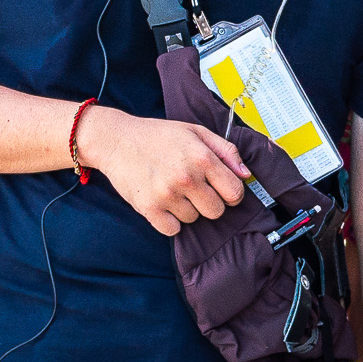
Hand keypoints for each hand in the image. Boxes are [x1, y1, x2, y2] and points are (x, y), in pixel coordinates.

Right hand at [94, 109, 251, 236]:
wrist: (116, 140)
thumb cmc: (158, 135)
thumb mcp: (196, 132)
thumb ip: (226, 151)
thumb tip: (246, 175)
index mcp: (202, 158)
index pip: (235, 193)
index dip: (230, 194)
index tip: (220, 190)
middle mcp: (186, 178)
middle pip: (216, 211)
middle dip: (208, 202)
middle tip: (193, 189)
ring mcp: (167, 194)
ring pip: (193, 219)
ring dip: (186, 208)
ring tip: (171, 188)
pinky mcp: (149, 208)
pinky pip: (173, 230)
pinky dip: (169, 221)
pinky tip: (162, 202)